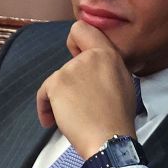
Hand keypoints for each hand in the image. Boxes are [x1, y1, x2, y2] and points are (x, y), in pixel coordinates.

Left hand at [36, 20, 136, 158]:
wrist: (110, 139)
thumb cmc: (117, 118)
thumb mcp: (123, 82)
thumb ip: (107, 66)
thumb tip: (93, 62)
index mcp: (108, 54)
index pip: (82, 28)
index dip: (75, 42)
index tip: (78, 57)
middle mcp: (89, 57)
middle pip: (68, 64)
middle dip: (71, 84)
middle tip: (82, 102)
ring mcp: (71, 69)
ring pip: (57, 82)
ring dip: (60, 99)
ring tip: (74, 117)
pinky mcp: (56, 84)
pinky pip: (44, 94)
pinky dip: (46, 108)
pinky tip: (54, 121)